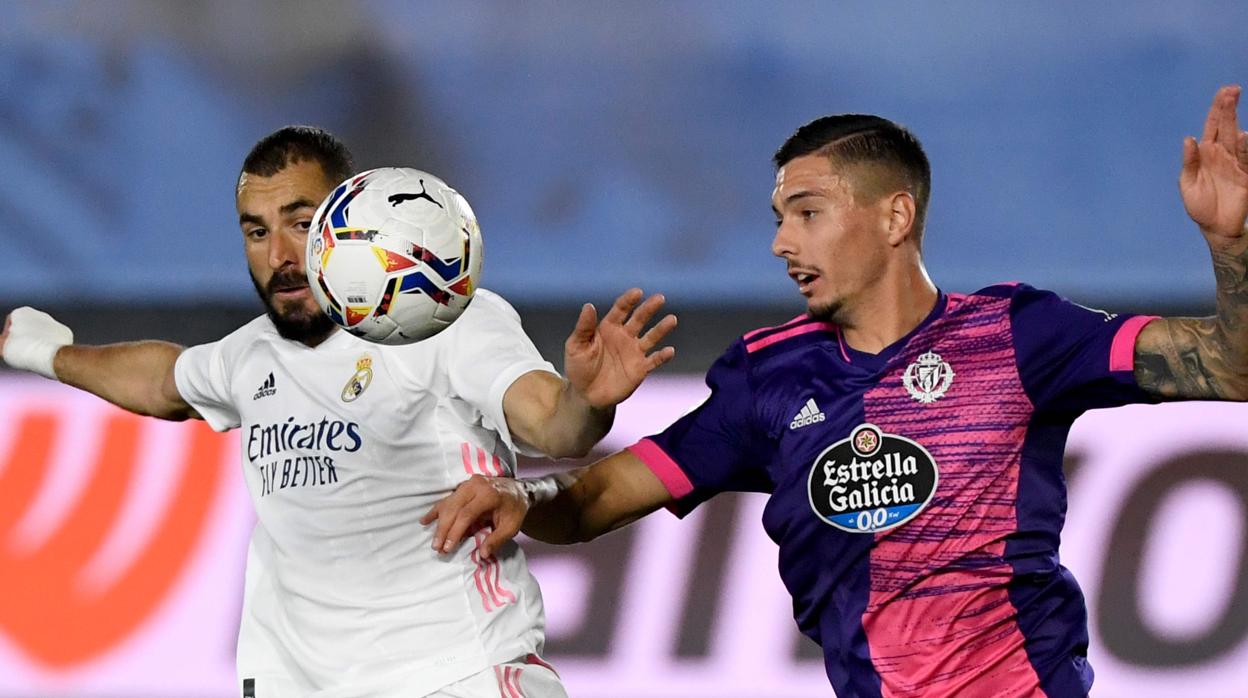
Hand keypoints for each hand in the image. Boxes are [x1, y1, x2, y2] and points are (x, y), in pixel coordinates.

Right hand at [2, 307, 73, 379]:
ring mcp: (54, 322)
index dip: (8, 335)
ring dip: (37, 341)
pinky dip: (50, 345)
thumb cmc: (23, 350)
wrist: (50, 356)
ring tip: (34, 354)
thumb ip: (1, 342)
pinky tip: (47, 353)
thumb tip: (3, 342)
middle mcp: (39, 314)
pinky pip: (54, 338)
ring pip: (42, 332)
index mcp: (22, 312)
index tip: (9, 346)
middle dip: (24, 337)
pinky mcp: (65, 332)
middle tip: (22, 351)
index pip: (10, 322)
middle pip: (28, 326)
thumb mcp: (2, 347)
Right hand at [421, 475, 528, 557]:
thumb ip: (497, 539)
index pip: (466, 514)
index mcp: (489, 494)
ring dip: (438, 522)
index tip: (448, 547)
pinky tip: (424, 520)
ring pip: (448, 503)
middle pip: (453, 508)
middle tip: (437, 548)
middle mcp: (475, 486)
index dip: (455, 532)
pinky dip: (436, 510)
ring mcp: (468, 484)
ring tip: (433, 540)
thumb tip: (482, 554)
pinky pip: (447, 499)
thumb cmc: (515, 509)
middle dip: (443, 529)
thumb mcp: (512, 526)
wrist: (519, 490)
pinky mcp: (463, 486)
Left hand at [564, 288, 676, 407]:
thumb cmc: (579, 367)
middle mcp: (625, 336)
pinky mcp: (641, 368)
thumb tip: (588, 305)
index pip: (621, 309)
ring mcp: (634, 352)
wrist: (586, 394)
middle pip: (639, 318)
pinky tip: (669, 351)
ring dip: (661, 328)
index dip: (629, 300)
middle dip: (649, 308)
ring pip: (651, 337)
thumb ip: (583, 327)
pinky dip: (662, 356)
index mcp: (608, 327)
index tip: (637, 292)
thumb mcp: (575, 346)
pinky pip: (654, 361)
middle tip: (660, 298)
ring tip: (672, 319)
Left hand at [1180, 85, 1247, 246]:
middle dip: (1228, 108)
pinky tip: (1242, 135)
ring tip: (1235, 104)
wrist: (1215, 227)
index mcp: (1206, 153)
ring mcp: (1235, 162)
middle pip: (1225, 126)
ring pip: (1235, 137)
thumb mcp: (1188, 183)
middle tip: (1232, 89)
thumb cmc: (1200, 205)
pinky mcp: (1245, 174)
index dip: (1217, 109)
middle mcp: (1222, 153)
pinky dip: (1245, 147)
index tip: (1224, 92)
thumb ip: (1189, 162)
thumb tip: (1188, 139)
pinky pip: (1246, 158)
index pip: (1212, 126)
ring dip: (1235, 121)